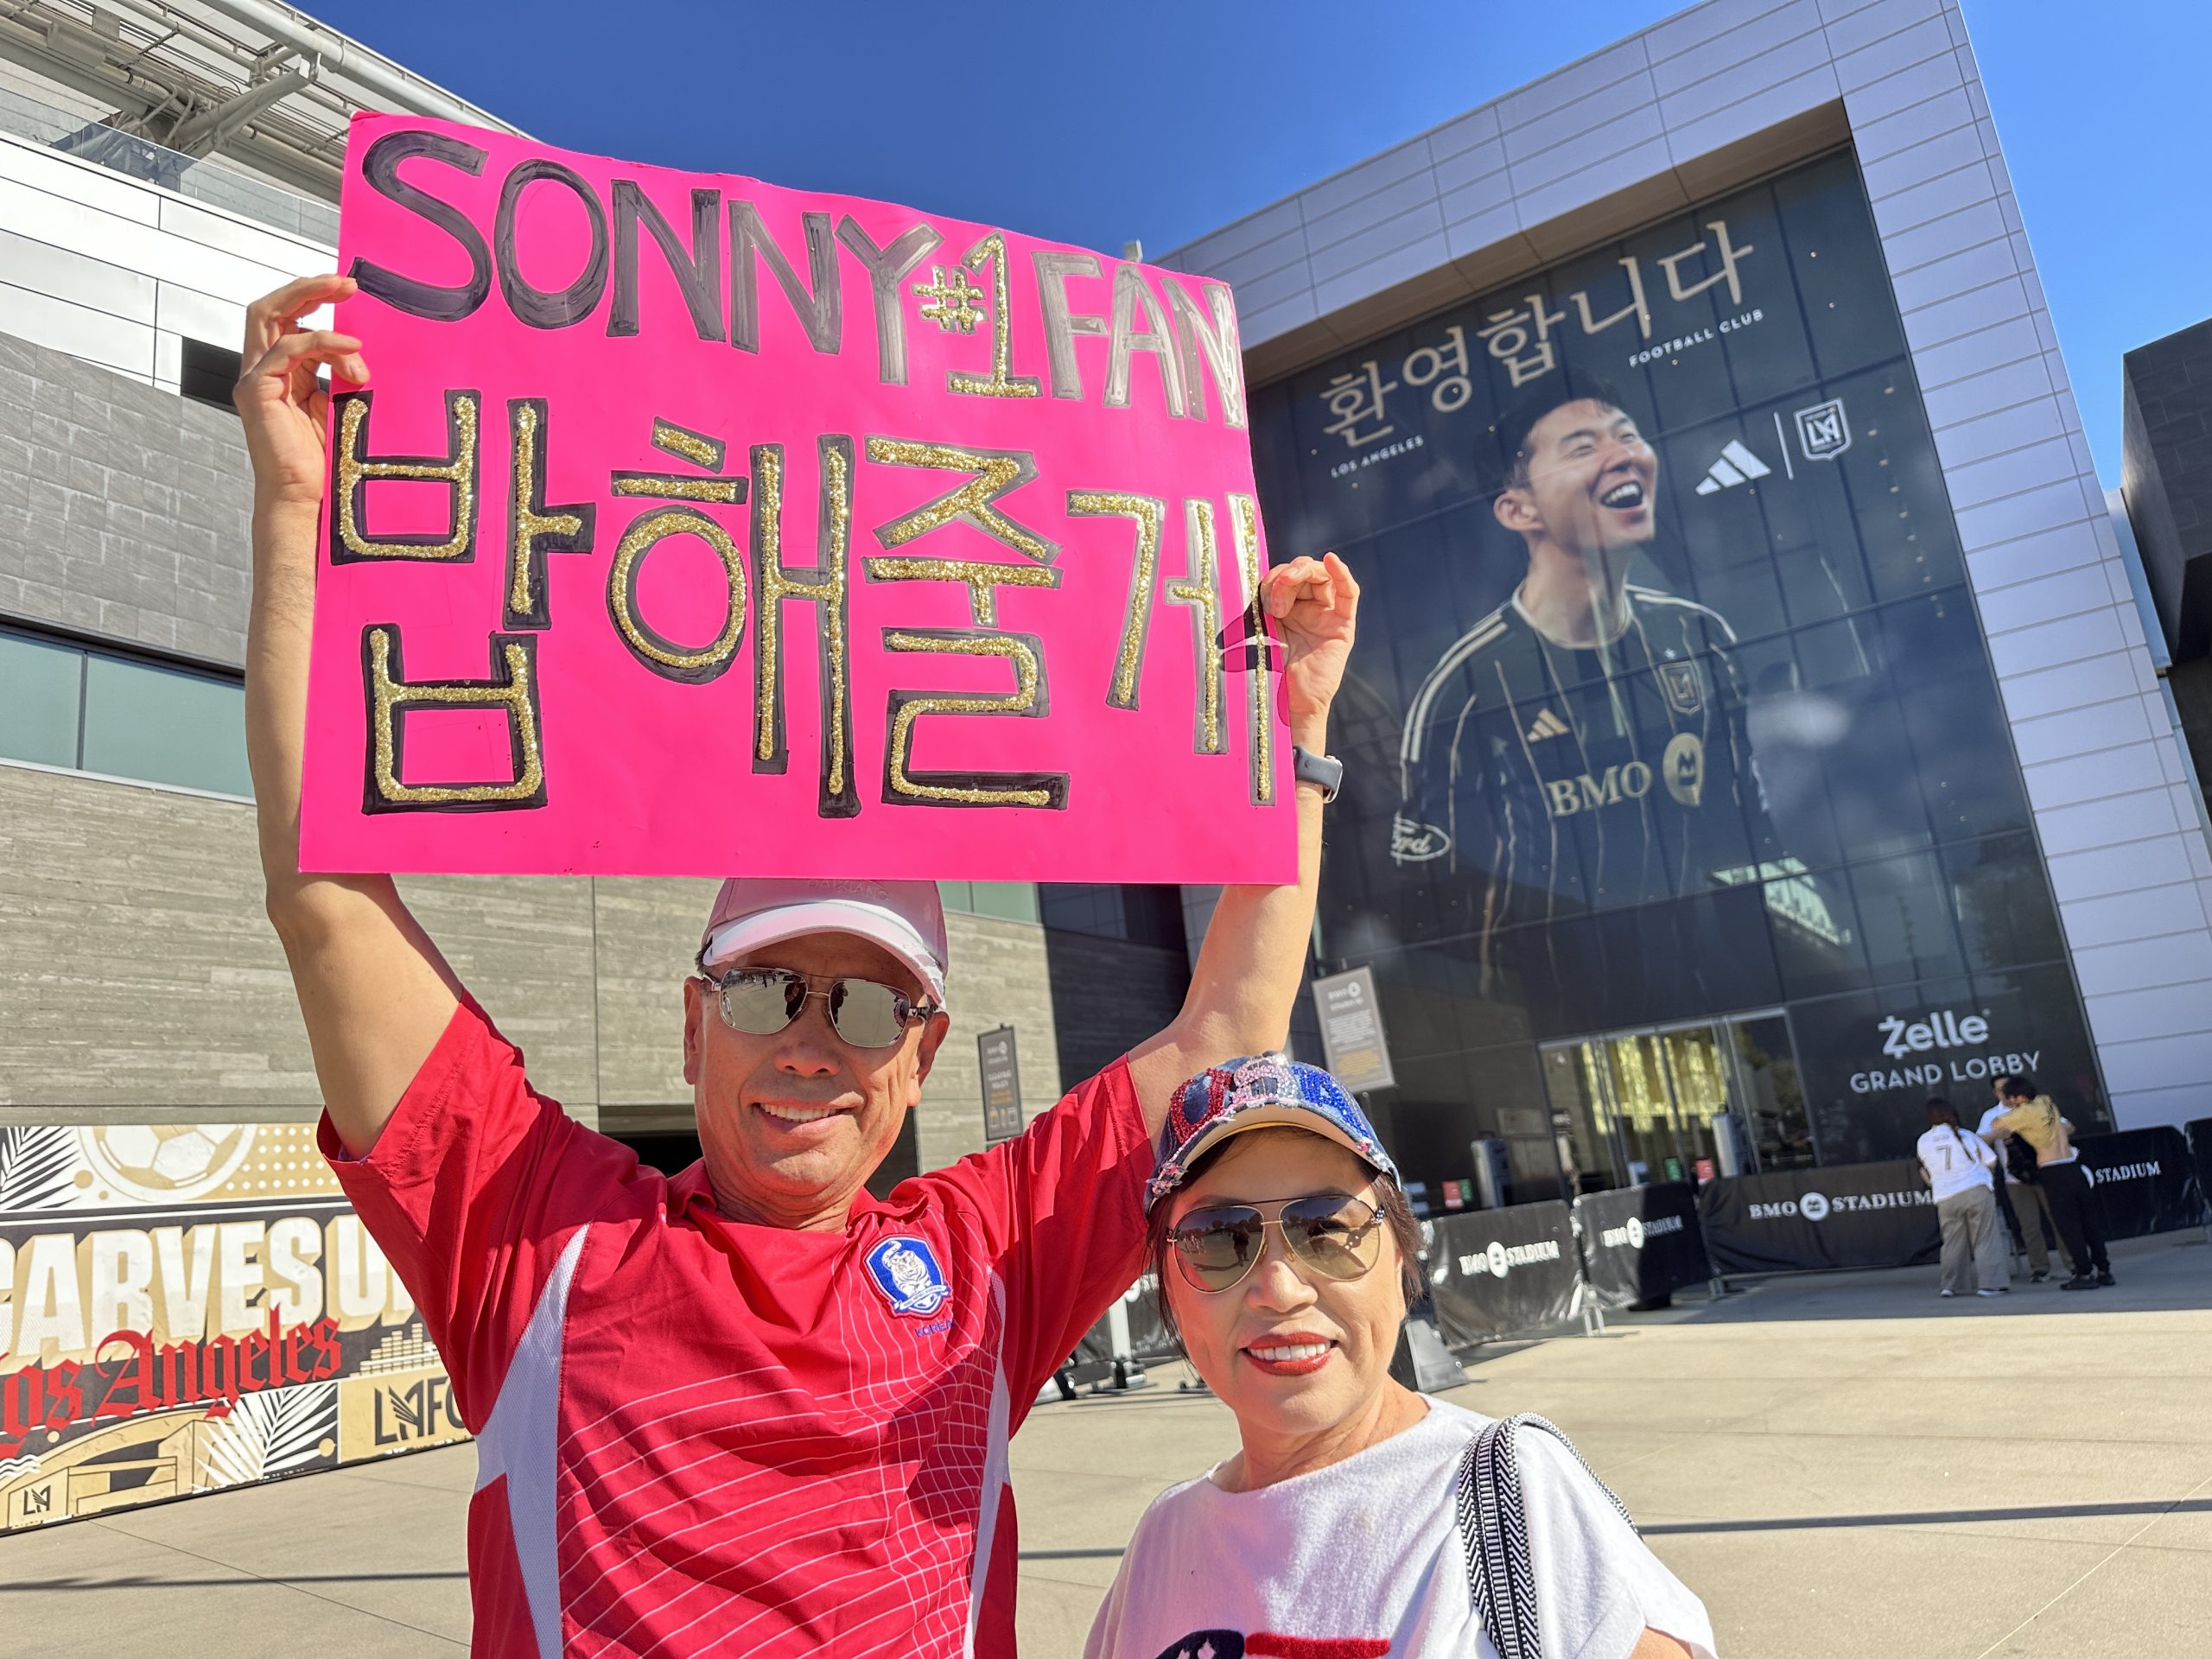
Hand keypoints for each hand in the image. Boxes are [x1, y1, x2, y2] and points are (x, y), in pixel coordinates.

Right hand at [235, 273, 368, 510]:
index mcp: (283, 372)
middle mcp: (262, 371)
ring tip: (354, 313)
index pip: (289, 318)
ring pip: (270, 317)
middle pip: (272, 307)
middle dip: (309, 287)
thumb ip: (344, 373)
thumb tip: (365, 347)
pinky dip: (321, 342)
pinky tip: (353, 350)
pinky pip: (286, 349)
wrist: (310, 500)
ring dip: (315, 307)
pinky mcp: (257, 392)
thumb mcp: (343, 404)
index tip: (351, 290)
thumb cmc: (328, 461)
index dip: (315, 298)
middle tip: (348, 282)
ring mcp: (255, 380)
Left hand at [1262, 551, 1357, 731]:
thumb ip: (1256, 612)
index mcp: (1286, 608)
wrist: (1291, 703)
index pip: (1283, 576)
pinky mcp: (1343, 624)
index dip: (1271, 578)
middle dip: (1285, 576)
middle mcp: (1307, 608)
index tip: (1259, 596)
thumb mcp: (1259, 634)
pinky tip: (1333, 560)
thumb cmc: (1272, 674)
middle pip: (1303, 572)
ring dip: (1302, 575)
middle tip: (1272, 601)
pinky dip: (1342, 573)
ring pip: (1321, 576)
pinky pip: (1348, 592)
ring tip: (1285, 594)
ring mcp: (1326, 614)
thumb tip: (1240, 589)